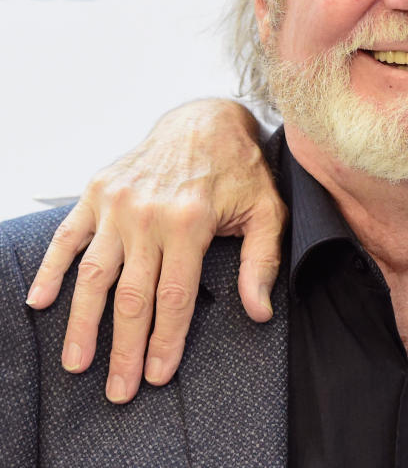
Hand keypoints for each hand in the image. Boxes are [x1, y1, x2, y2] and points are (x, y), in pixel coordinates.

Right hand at [24, 98, 286, 403]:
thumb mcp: (266, 210)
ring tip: (78, 362)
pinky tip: (40, 302)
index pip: (174, 296)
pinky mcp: (96, 192)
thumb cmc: (239, 170)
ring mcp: (117, 203)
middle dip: (124, 348)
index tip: (158, 376)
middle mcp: (148, 214)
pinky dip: (50, 270)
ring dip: (83, 322)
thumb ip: (261, 262)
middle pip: (131, 296)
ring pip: (94, 274)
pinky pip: (67, 238)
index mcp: (190, 221)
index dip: (165, 340)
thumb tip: (259, 311)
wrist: (203, 119)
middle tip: (120, 389)